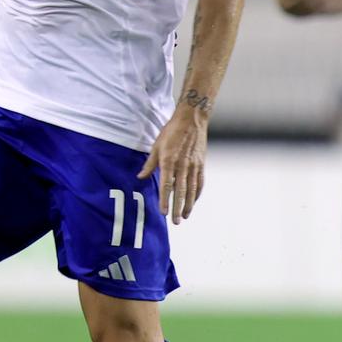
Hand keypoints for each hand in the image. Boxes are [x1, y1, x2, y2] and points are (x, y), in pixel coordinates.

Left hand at [137, 107, 207, 222]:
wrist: (191, 120)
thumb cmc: (171, 132)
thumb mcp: (156, 146)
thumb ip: (150, 164)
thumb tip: (140, 177)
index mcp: (169, 161)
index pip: (167, 185)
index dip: (165, 200)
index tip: (163, 212)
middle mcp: (182, 165)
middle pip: (180, 191)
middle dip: (177, 208)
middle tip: (176, 221)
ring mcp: (194, 165)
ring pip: (192, 189)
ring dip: (188, 204)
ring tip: (185, 216)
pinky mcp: (201, 164)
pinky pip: (199, 182)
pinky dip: (197, 194)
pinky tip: (193, 202)